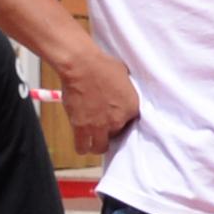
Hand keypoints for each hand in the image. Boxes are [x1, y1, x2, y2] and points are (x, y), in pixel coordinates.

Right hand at [55, 41, 140, 156]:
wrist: (82, 66)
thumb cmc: (102, 64)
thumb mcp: (124, 76)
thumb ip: (125, 90)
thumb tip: (120, 91)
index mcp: (132, 107)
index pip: (131, 123)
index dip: (121, 120)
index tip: (115, 116)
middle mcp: (117, 121)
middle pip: (116, 138)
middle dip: (110, 134)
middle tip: (103, 128)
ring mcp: (99, 126)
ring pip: (99, 149)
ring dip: (96, 145)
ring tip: (92, 138)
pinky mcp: (81, 128)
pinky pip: (82, 147)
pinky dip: (82, 146)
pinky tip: (81, 141)